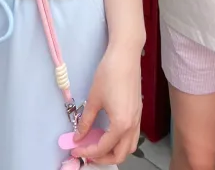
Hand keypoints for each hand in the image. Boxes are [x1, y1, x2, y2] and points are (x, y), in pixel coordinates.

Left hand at [72, 46, 141, 164]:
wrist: (125, 55)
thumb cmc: (109, 74)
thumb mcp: (93, 99)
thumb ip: (86, 121)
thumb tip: (78, 136)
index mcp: (121, 124)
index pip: (103, 148)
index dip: (87, 151)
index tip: (76, 149)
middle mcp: (132, 125)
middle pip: (120, 154)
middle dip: (103, 159)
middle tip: (87, 152)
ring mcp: (138, 118)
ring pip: (129, 146)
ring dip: (114, 151)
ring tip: (99, 145)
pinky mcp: (138, 110)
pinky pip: (133, 135)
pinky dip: (121, 140)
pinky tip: (109, 132)